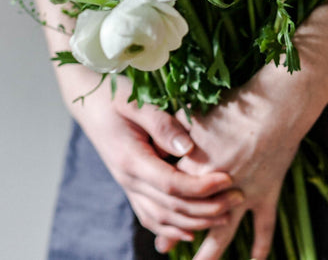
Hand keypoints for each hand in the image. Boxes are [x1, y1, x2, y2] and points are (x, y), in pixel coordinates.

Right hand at [68, 72, 245, 247]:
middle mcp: (128, 179)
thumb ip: (162, 124)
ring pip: (162, 219)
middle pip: (171, 208)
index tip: (228, 179)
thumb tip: (187, 148)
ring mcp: (128, 186)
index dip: (201, 187)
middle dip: (207, 208)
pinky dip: (172, 229)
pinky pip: (151, 217)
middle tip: (238, 197)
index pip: (171, 185)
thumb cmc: (114, 97)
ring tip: (226, 216)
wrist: (89, 103)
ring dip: (195, 222)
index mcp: (131, 160)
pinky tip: (192, 230)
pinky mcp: (131, 187)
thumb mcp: (137, 103)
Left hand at [157, 69, 310, 259]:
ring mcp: (243, 195)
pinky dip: (260, 247)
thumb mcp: (197, 114)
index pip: (172, 193)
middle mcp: (216, 188)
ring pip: (222, 233)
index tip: (150, 216)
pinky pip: (264, 227)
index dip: (159, 206)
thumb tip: (158, 137)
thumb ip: (176, 129)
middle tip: (164, 247)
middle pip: (192, 218)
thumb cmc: (234, 105)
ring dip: (209, 254)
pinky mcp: (267, 194)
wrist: (275, 106)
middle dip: (176, 234)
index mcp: (195, 168)